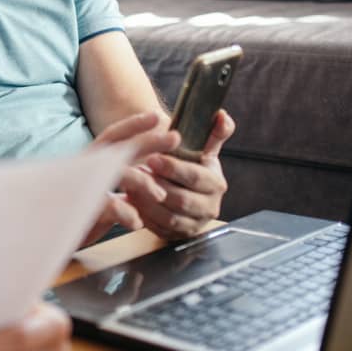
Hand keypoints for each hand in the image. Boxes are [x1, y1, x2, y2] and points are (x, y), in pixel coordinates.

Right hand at [79, 112, 178, 247]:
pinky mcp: (80, 208)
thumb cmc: (75, 214)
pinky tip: (137, 222)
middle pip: (118, 147)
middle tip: (175, 137)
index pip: (113, 135)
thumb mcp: (100, 195)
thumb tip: (147, 174)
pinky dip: (127, 213)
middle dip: (148, 141)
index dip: (135, 125)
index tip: (158, 117)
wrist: (47, 234)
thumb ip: (119, 183)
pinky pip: (109, 204)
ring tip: (160, 195)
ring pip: (115, 172)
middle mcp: (84, 167)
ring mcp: (80, 186)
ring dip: (142, 181)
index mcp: (89, 161)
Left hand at [129, 110, 234, 239]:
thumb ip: (214, 132)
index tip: (152, 158)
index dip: (173, 168)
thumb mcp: (204, 149)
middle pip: (182, 200)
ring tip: (131, 185)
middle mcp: (209, 207)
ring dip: (148, 201)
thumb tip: (221, 115)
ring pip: (169, 216)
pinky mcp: (178, 235)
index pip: (195, 177)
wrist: (184, 189)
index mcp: (216, 184)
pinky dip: (143, 215)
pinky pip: (158, 228)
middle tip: (136, 172)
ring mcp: (194, 224)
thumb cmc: (192, 165)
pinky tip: (130, 201)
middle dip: (157, 186)